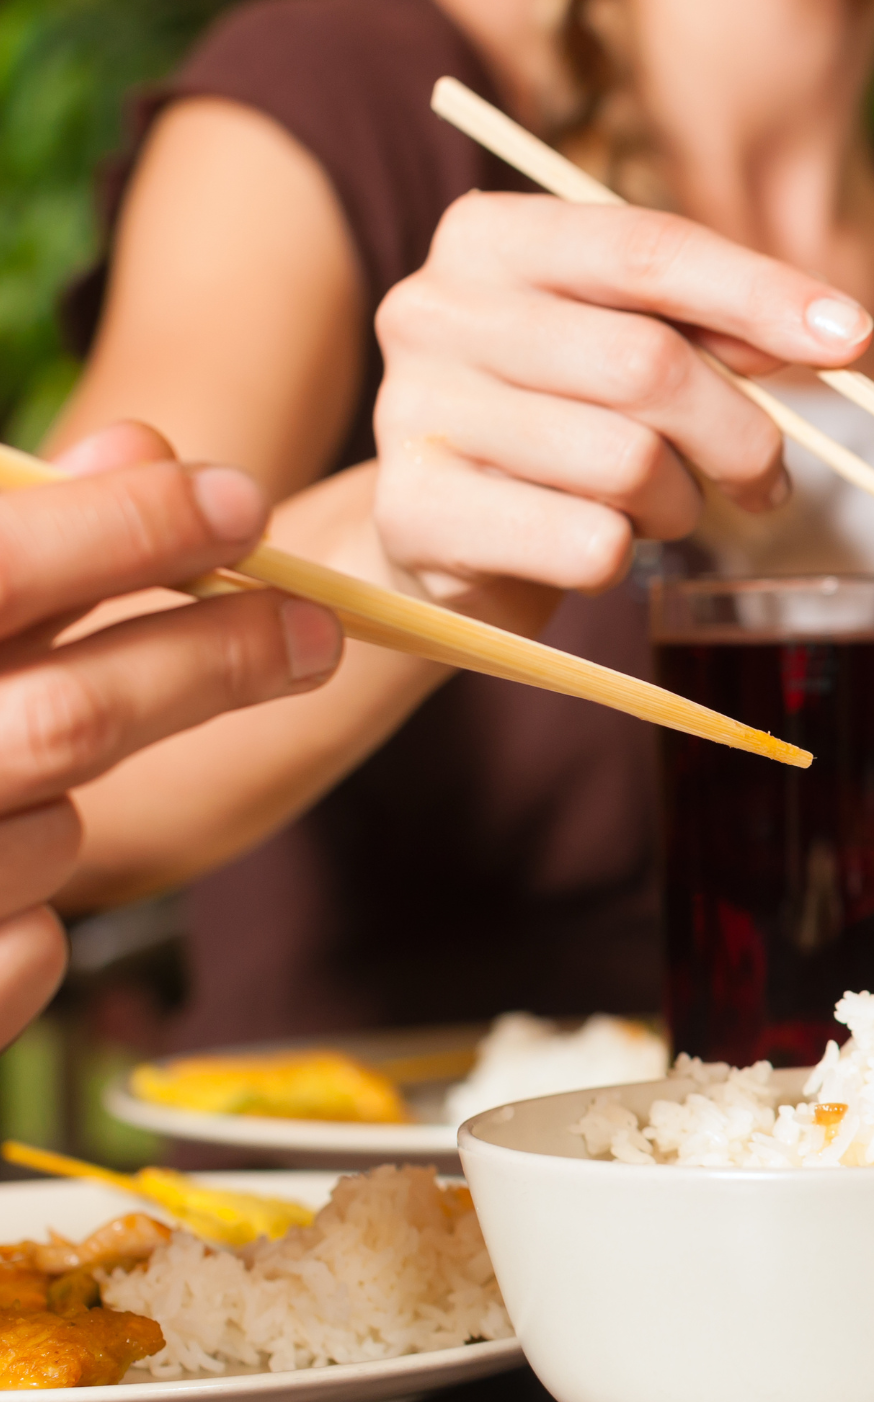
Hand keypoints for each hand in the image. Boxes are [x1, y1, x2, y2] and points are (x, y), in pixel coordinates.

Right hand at [0, 424, 343, 1037]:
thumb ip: (9, 536)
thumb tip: (147, 455)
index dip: (126, 530)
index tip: (235, 501)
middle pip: (74, 720)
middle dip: (212, 665)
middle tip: (315, 627)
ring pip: (57, 832)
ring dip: (74, 798)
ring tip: (22, 768)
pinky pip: (34, 946)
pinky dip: (33, 903)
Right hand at [372, 195, 873, 616]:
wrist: (449, 538)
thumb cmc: (562, 424)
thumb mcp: (633, 347)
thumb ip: (717, 326)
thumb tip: (830, 332)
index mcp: (490, 238)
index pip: (646, 248)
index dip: (760, 292)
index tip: (855, 339)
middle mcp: (433, 309)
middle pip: (649, 363)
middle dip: (740, 434)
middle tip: (767, 481)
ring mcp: (412, 412)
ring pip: (626, 461)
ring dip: (680, 503)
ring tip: (660, 508)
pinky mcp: (415, 515)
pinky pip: (587, 543)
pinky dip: (623, 556)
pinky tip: (597, 543)